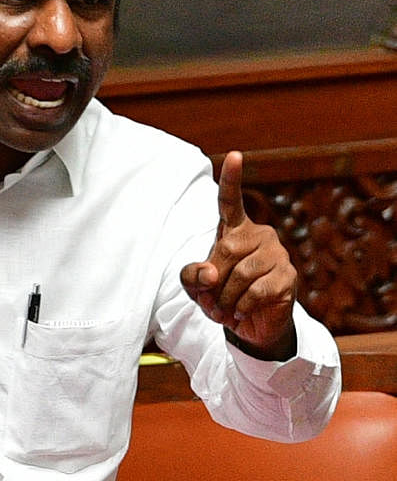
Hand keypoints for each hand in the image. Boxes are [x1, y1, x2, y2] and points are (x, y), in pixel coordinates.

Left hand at [180, 152, 296, 359]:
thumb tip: (210, 273)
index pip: (230, 201)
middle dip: (213, 282)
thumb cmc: (222, 297)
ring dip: (226, 299)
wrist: (251, 326)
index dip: (232, 179)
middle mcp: (259, 235)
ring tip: (225, 311)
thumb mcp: (196, 287)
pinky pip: (257, 291)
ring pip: (242, 273)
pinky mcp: (288, 277)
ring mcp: (277, 254)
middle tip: (212, 302)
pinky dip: (241, 308)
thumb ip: (192, 276)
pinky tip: (242, 314)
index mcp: (235, 230)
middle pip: (226, 251)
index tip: (235, 155)